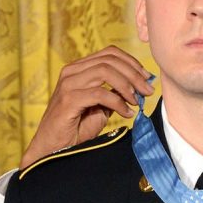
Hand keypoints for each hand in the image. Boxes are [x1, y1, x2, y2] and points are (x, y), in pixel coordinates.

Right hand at [20, 46, 154, 168]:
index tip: (147, 77)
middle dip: (134, 74)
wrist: (53, 148)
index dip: (132, 62)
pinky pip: (100, 93)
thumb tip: (139, 85)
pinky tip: (126, 113)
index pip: (110, 53)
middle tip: (148, 90)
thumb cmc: (77, 127)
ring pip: (105, 72)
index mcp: (79, 68)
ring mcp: (68, 84)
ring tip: (137, 101)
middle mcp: (71, 71)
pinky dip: (117, 103)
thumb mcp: (101, 106)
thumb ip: (115, 92)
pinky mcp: (68, 99)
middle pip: (110, 60)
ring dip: (127, 86)